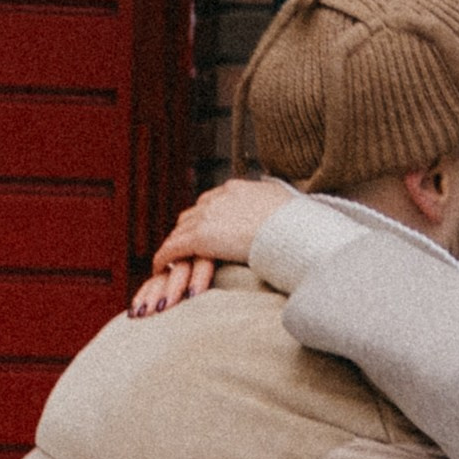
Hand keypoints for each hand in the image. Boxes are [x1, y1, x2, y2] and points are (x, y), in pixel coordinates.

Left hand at [129, 177, 296, 317]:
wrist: (291, 231)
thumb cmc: (299, 226)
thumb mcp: (290, 208)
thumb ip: (279, 209)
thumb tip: (291, 211)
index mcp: (241, 189)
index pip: (215, 201)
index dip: (208, 216)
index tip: (207, 229)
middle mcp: (220, 197)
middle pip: (194, 213)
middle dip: (188, 229)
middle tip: (183, 246)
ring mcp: (208, 216)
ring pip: (181, 230)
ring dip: (175, 245)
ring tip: (170, 261)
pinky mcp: (200, 237)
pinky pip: (173, 248)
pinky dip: (164, 258)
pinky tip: (158, 269)